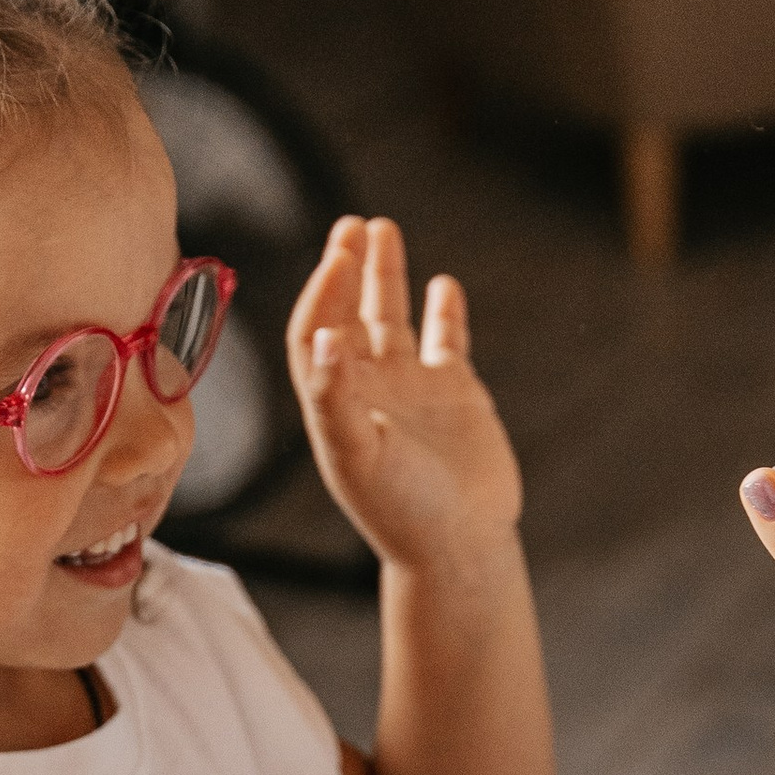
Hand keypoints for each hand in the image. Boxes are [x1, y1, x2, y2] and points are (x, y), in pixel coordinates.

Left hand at [289, 214, 523, 574]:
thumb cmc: (402, 511)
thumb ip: (337, 397)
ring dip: (385, 276)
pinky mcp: (455, 394)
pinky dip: (444, 313)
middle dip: (346, 269)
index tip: (337, 257)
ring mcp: (411, 389)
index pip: (314, 333)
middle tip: (350, 226)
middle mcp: (368, 389)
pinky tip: (443, 285)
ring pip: (391, 318)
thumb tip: (324, 337)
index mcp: (334, 402)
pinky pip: (445, 341)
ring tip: (382, 228)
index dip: (321, 294)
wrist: (460, 548)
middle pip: (346, 314)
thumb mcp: (359, 456)